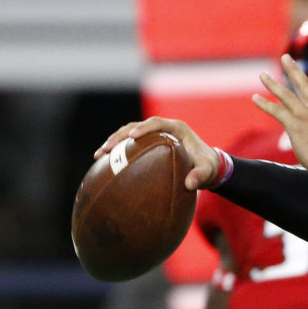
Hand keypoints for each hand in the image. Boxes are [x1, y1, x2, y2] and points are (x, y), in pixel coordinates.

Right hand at [93, 116, 219, 190]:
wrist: (207, 166)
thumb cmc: (207, 165)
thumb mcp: (207, 170)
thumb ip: (200, 175)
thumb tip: (190, 185)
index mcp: (176, 128)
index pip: (157, 123)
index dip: (144, 127)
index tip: (133, 135)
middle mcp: (163, 129)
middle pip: (136, 126)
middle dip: (120, 136)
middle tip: (107, 149)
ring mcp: (154, 136)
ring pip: (129, 134)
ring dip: (114, 143)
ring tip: (99, 156)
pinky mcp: (148, 145)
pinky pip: (130, 145)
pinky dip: (118, 152)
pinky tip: (104, 164)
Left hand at [253, 54, 307, 170]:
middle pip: (304, 85)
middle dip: (293, 70)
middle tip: (286, 58)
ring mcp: (305, 115)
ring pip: (287, 95)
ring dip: (273, 84)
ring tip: (263, 75)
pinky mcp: (294, 124)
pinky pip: (277, 111)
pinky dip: (265, 104)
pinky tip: (256, 98)